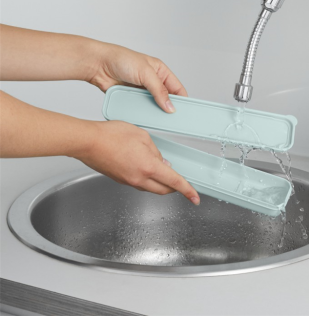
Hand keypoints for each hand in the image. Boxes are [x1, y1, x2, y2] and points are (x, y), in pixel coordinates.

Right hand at [80, 120, 199, 202]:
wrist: (88, 142)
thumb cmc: (111, 135)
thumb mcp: (142, 136)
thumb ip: (155, 151)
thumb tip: (162, 162)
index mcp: (148, 167)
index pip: (174, 182)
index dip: (187, 191)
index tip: (195, 197)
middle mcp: (139, 179)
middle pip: (163, 190)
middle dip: (175, 189)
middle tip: (182, 184)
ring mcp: (128, 181)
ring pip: (151, 188)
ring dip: (160, 183)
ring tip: (164, 171)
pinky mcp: (120, 180)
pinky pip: (139, 184)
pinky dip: (147, 179)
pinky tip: (146, 168)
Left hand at [88, 42, 186, 112]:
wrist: (98, 65)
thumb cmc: (121, 59)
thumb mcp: (146, 73)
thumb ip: (159, 90)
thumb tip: (170, 105)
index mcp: (161, 71)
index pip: (177, 88)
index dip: (182, 100)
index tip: (184, 111)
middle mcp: (153, 81)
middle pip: (166, 98)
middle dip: (169, 108)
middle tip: (171, 119)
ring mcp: (142, 90)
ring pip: (153, 105)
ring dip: (154, 111)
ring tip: (158, 119)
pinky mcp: (131, 98)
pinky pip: (140, 108)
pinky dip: (142, 113)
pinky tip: (143, 117)